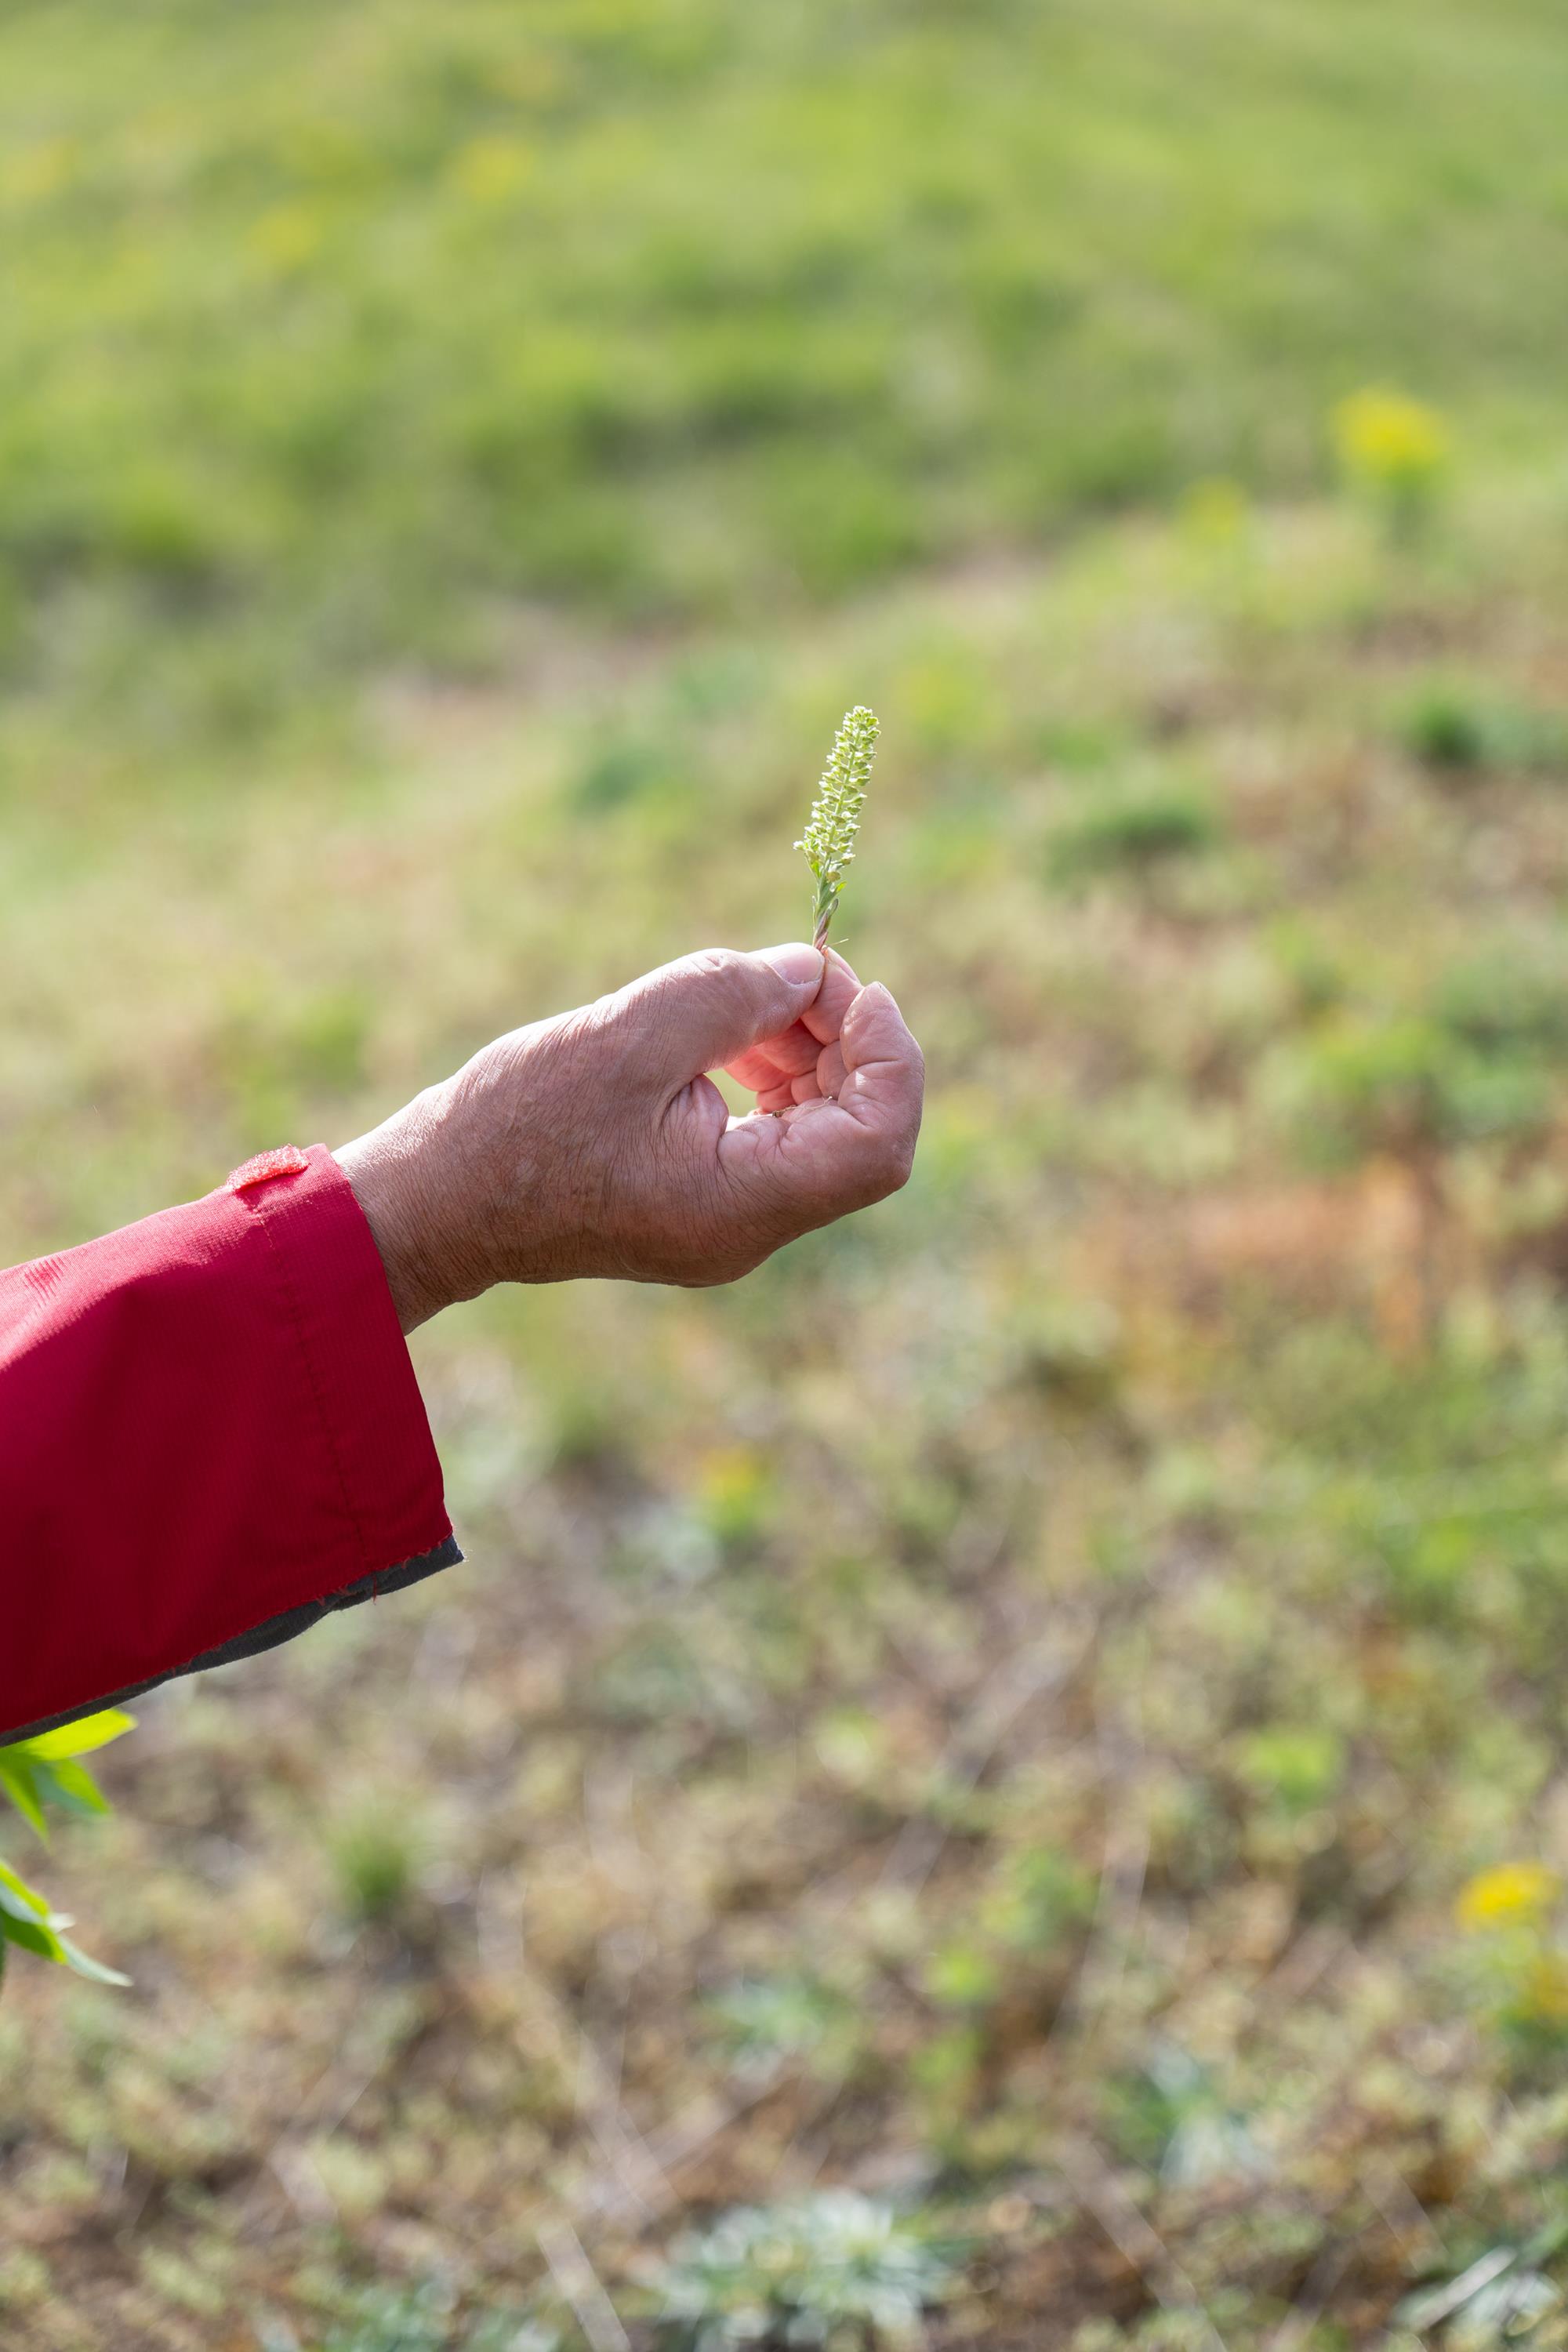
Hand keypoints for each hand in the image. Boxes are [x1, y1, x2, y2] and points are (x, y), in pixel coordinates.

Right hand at [335, 943, 922, 1329]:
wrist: (435, 1201)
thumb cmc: (514, 1124)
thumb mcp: (627, 1035)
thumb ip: (732, 995)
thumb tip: (809, 971)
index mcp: (741, 1205)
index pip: (878, 1143)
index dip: (889, 1055)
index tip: (847, 982)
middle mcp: (750, 1228)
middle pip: (859, 1132)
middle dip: (847, 1041)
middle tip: (793, 972)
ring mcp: (729, 1221)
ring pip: (822, 1130)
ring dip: (810, 1051)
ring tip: (749, 999)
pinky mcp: (703, 1200)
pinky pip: (774, 1137)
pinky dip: (772, 1075)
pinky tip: (729, 1035)